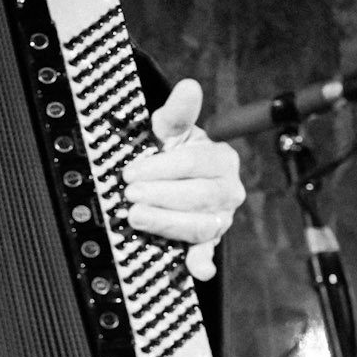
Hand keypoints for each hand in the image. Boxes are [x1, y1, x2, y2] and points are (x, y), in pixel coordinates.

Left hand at [122, 78, 245, 280]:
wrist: (178, 178)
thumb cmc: (173, 152)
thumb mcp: (172, 130)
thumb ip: (178, 112)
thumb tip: (188, 86)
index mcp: (221, 159)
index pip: (195, 164)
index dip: (162, 168)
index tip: (130, 172)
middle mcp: (227, 190)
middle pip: (198, 195)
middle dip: (160, 195)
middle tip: (128, 194)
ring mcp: (220, 218)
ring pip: (200, 225)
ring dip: (166, 223)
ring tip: (135, 217)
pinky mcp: (208, 241)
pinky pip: (208, 253)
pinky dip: (203, 263)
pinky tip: (197, 269)